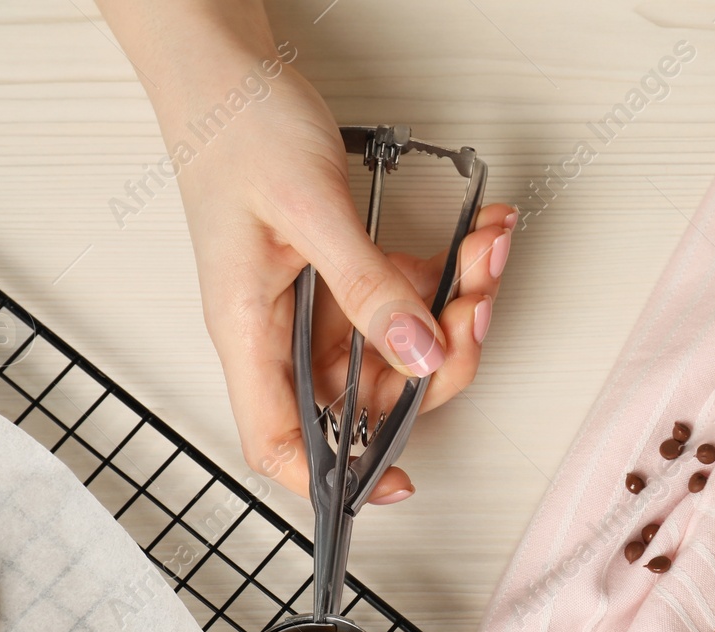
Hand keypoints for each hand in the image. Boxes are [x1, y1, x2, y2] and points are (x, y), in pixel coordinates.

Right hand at [163, 64, 512, 501]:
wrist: (229, 66)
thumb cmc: (236, 128)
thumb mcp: (309, 210)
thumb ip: (366, 288)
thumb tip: (418, 355)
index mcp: (250, 333)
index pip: (281, 440)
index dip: (334, 477)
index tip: (396, 482)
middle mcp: (286, 332)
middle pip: (369, 395)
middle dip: (438, 360)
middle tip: (475, 306)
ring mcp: (321, 304)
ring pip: (404, 346)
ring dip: (459, 305)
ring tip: (486, 248)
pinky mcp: (350, 272)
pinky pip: (411, 297)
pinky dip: (453, 272)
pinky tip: (479, 234)